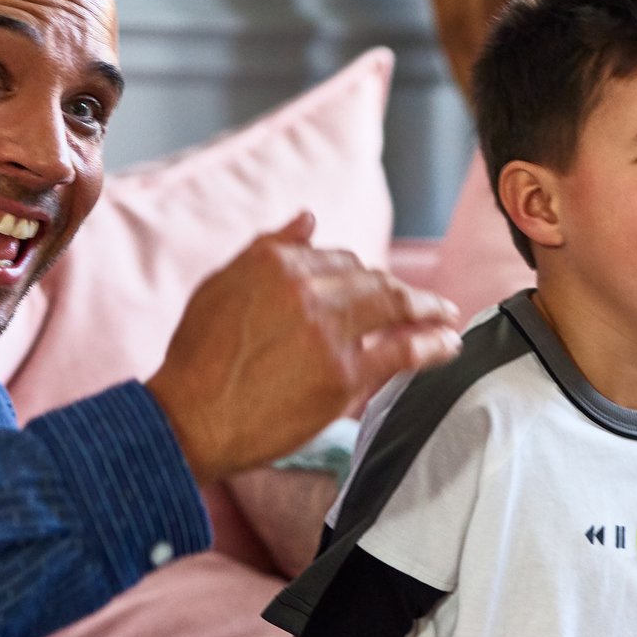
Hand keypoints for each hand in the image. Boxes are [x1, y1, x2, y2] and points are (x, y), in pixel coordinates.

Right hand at [146, 213, 459, 483]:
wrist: (188, 418)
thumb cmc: (197, 359)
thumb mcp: (221, 287)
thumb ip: (266, 249)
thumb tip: (308, 217)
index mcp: (274, 261)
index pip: (334, 258)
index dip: (356, 275)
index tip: (369, 288)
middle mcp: (304, 288)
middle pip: (370, 278)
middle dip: (397, 290)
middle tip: (419, 302)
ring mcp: (328, 331)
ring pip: (393, 306)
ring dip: (427, 308)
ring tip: (445, 313)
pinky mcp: (344, 374)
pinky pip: (403, 351)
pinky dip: (432, 344)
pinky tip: (448, 343)